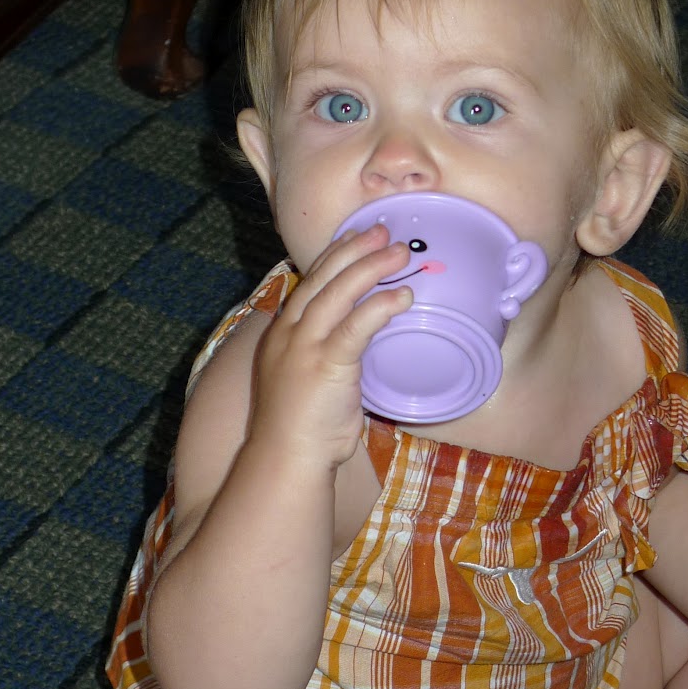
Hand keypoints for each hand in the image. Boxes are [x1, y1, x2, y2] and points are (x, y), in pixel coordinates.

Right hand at [249, 225, 412, 469]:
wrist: (287, 458)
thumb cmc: (303, 425)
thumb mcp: (310, 378)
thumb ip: (331, 352)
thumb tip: (362, 335)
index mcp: (284, 332)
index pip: (311, 281)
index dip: (335, 255)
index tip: (358, 235)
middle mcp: (290, 332)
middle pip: (324, 277)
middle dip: (355, 249)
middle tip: (383, 230)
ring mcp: (305, 346)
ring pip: (339, 293)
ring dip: (372, 268)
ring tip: (400, 252)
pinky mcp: (326, 364)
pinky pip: (356, 325)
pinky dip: (380, 305)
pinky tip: (403, 294)